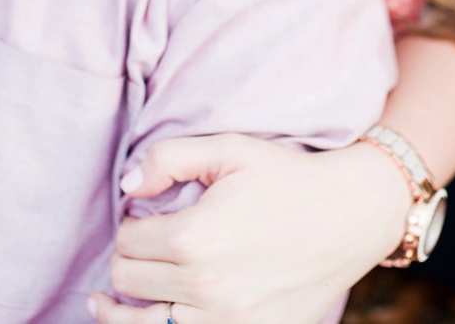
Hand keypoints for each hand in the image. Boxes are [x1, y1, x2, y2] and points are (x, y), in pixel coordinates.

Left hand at [88, 133, 410, 323]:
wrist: (350, 215)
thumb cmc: (288, 177)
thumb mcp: (229, 149)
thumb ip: (167, 158)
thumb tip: (126, 187)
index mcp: (195, 237)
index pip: (128, 240)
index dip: (131, 223)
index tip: (147, 215)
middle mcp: (206, 286)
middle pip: (129, 281)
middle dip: (128, 259)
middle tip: (144, 243)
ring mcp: (228, 320)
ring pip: (143, 323)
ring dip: (125, 306)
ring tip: (104, 302)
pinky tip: (145, 319)